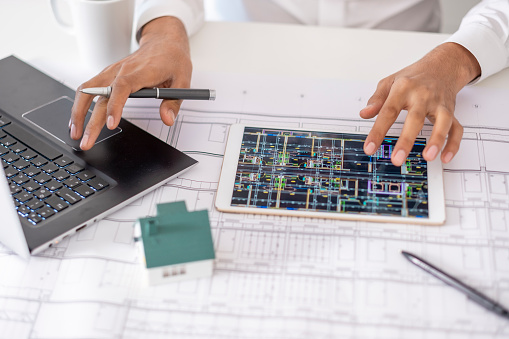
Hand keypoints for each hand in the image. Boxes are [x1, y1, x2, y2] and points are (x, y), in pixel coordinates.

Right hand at [70, 16, 191, 149]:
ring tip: (75, 133)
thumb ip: (174, 102)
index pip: (123, 87)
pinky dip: (80, 103)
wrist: (163, 42)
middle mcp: (122, 71)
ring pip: (88, 90)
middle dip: (90, 121)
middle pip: (100, 95)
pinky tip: (78, 119)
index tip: (111, 123)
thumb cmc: (171, 59)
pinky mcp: (108, 74)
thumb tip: (167, 119)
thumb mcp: (183, 80)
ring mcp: (112, 72)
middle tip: (86, 141)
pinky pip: (89, 88)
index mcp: (140, 71)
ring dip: (78, 112)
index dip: (115, 105)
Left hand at [360, 42, 480, 165]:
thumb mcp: (389, 82)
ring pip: (442, 122)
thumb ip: (376, 99)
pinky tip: (445, 157)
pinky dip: (453, 144)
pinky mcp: (451, 111)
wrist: (442, 64)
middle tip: (397, 159)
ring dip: (436, 140)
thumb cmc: (413, 77)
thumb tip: (364, 113)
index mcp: (404, 88)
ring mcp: (439, 104)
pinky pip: (456, 129)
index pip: (388, 112)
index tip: (370, 148)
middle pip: (415, 119)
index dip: (378, 131)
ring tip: (428, 157)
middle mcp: (423, 96)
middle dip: (406, 140)